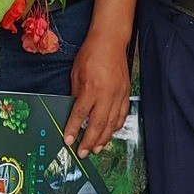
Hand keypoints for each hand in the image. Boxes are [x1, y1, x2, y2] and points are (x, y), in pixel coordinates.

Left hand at [63, 32, 129, 157]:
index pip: (80, 114)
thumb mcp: (76, 73)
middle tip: (82, 152)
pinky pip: (122, 115)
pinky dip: (116, 127)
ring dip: (103, 139)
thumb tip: (75, 111)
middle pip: (97, 124)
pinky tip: (110, 133)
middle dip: (89, 141)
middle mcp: (106, 94)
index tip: (67, 140)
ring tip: (95, 149)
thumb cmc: (91, 53)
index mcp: (91, 88)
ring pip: (112, 124)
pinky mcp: (125, 93)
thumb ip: (76, 93)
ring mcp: (118, 95)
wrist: (110, 41)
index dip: (73, 129)